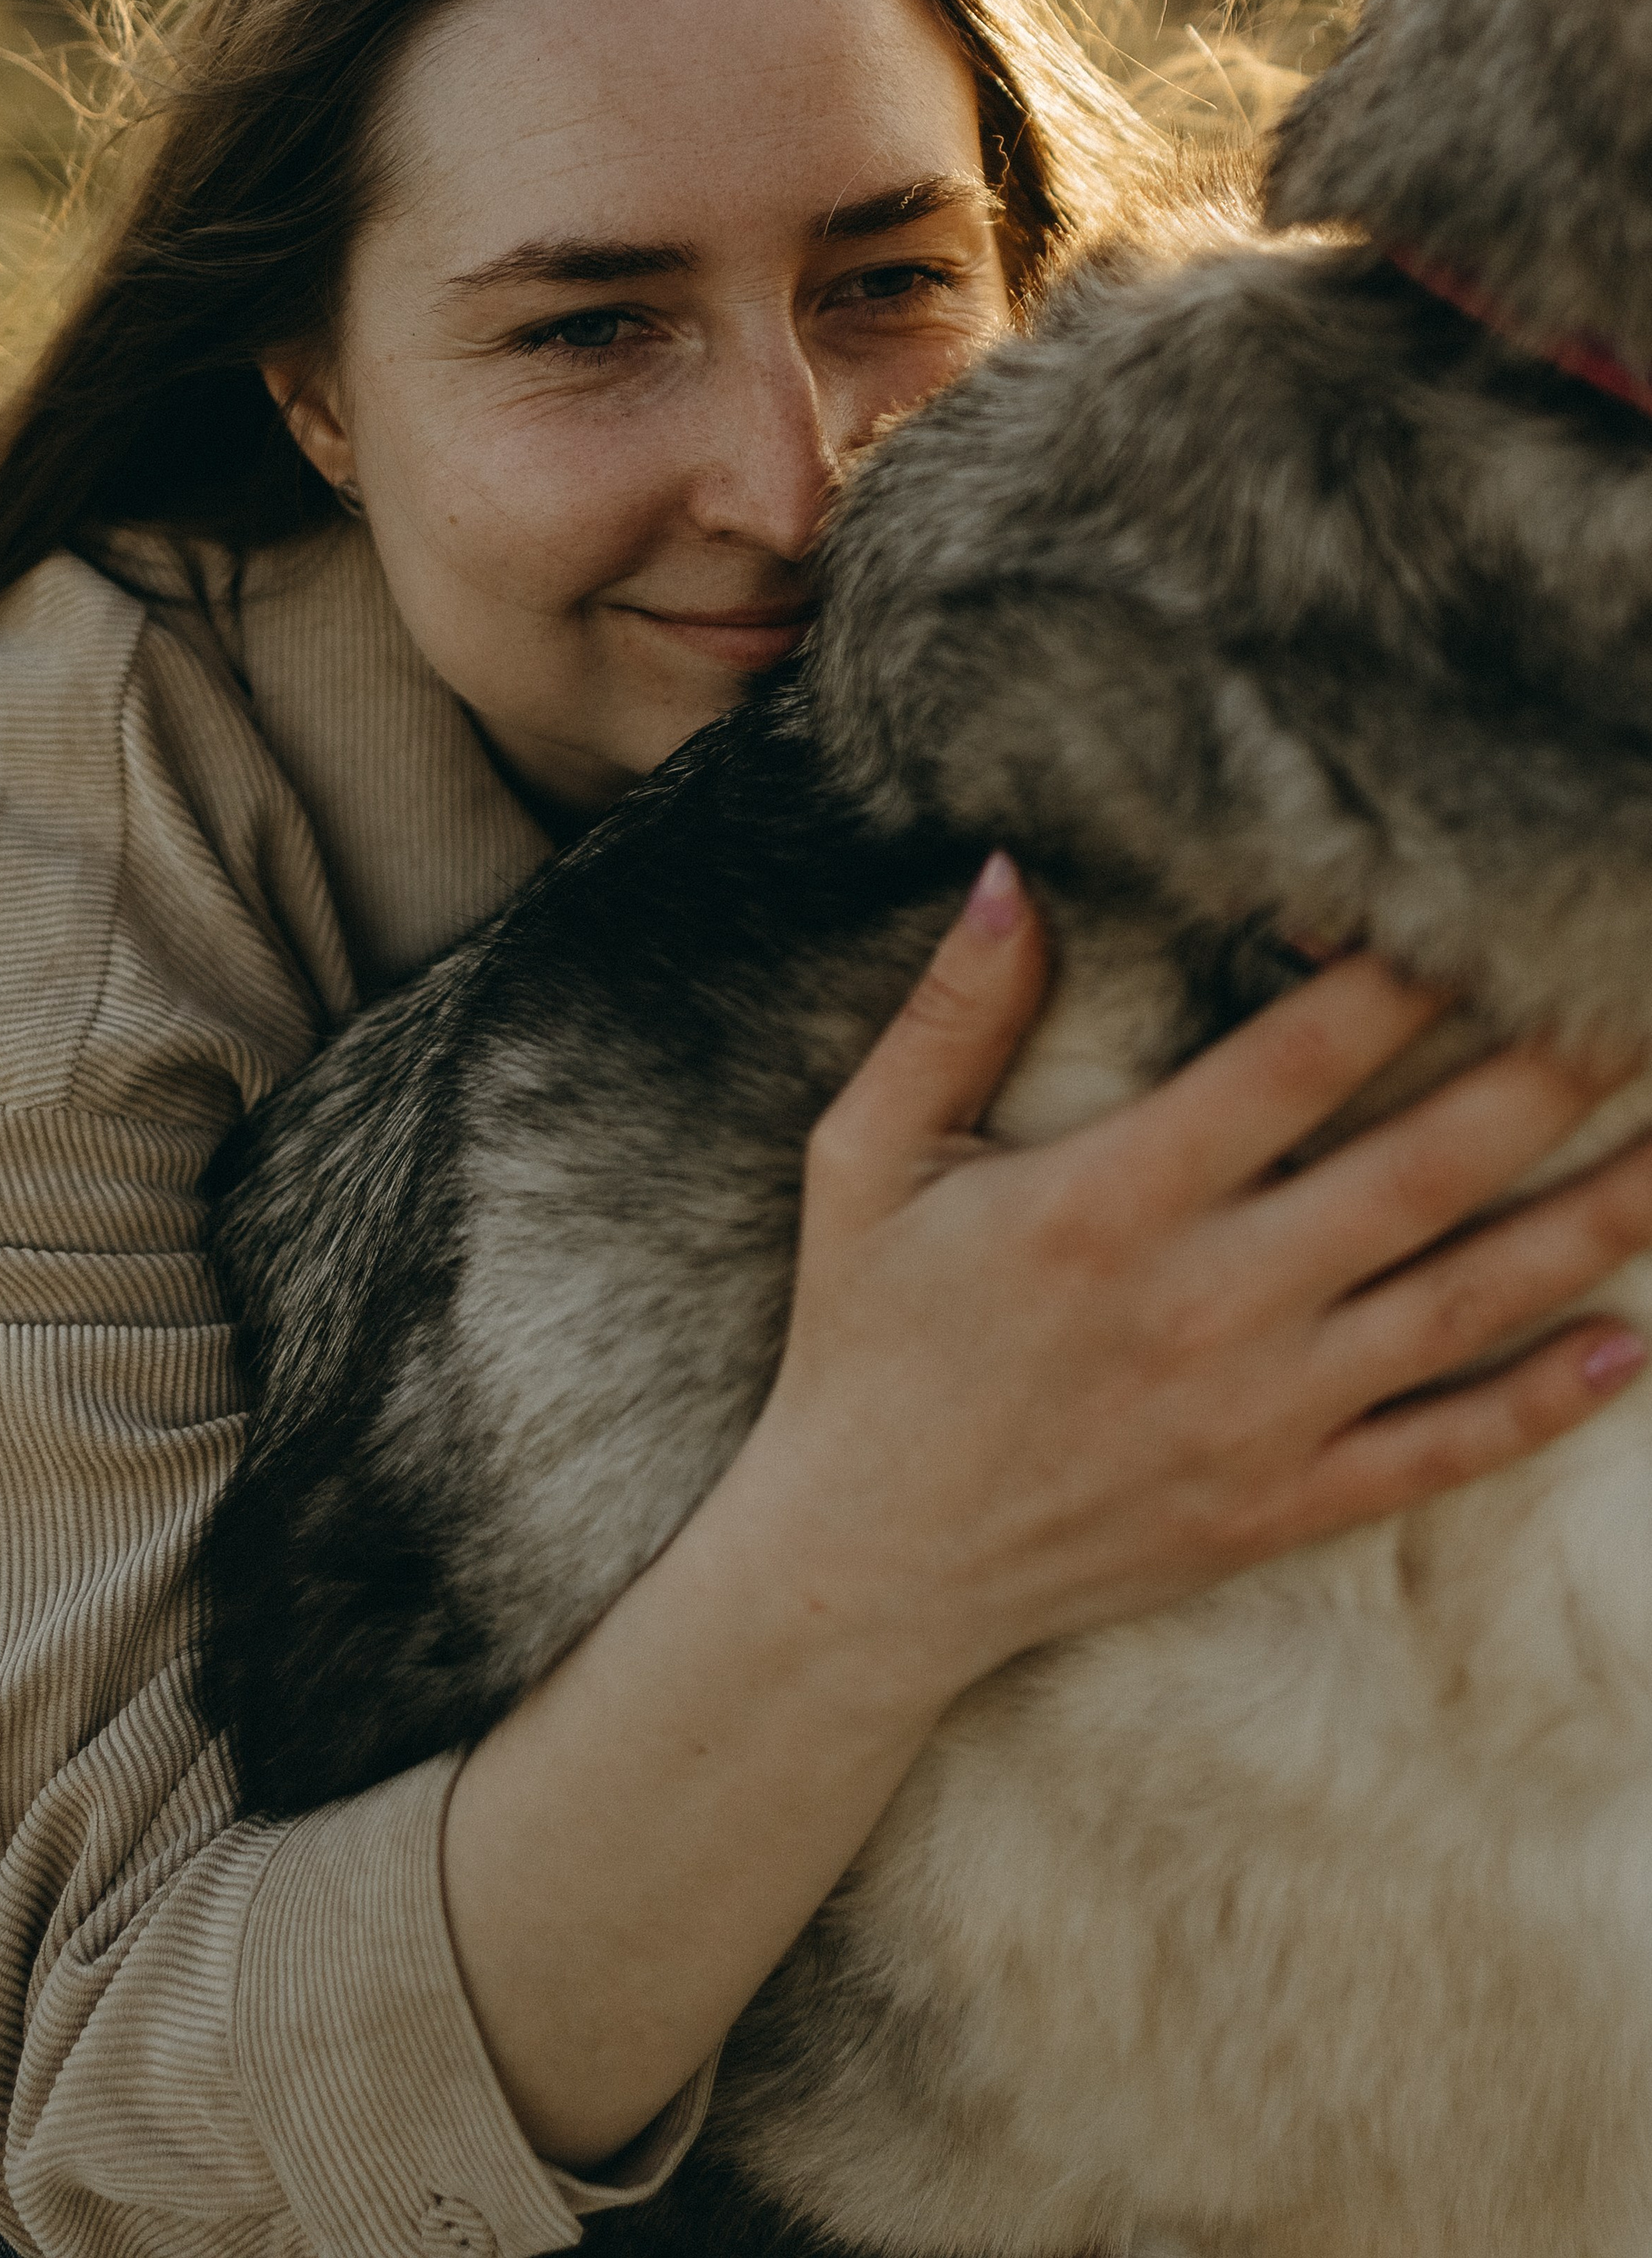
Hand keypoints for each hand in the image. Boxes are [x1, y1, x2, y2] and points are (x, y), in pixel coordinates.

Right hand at [753, 854, 1651, 1712]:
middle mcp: (1209, 1300)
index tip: (1490, 908)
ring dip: (1592, 1223)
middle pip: (1423, 1167)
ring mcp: (1260, 1413)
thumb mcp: (864, 1161)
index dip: (1407, 974)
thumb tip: (1012, 872)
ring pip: (1465, 1303)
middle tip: (1637, 1007)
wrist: (870, 1566)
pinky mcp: (1279, 1504)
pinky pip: (1437, 1450)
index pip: (1297, 1058)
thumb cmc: (866, 1344)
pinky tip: (1632, 1349)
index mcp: (1110, 1199)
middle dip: (1550, 1076)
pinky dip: (1540, 1403)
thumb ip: (948, 1017)